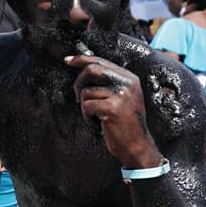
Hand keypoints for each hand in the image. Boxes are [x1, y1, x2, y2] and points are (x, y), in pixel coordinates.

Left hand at [66, 53, 159, 168]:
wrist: (137, 146)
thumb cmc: (125, 124)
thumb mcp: (123, 98)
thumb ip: (109, 82)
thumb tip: (84, 67)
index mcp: (130, 78)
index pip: (101, 61)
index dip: (81, 59)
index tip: (68, 61)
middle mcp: (127, 83)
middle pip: (92, 70)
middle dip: (79, 83)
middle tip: (78, 98)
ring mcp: (121, 94)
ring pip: (86, 91)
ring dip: (86, 108)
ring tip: (98, 117)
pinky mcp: (112, 107)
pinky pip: (86, 106)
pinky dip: (87, 117)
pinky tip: (99, 124)